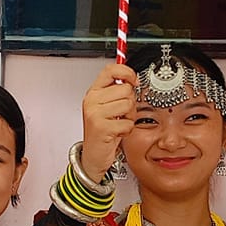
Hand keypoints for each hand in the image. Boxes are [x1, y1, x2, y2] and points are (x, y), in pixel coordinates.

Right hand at [78, 62, 137, 181]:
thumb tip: (132, 79)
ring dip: (129, 117)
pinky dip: (126, 129)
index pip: (111, 70)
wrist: (93, 155)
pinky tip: (117, 132)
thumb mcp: (106, 107)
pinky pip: (127, 122)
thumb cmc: (102, 131)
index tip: (133, 80)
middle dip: (129, 102)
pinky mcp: (102, 127)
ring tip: (118, 123)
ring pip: (128, 105)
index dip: (127, 72)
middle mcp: (92, 101)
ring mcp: (95, 113)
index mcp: (93, 92)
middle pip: (125, 89)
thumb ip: (116, 91)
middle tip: (121, 113)